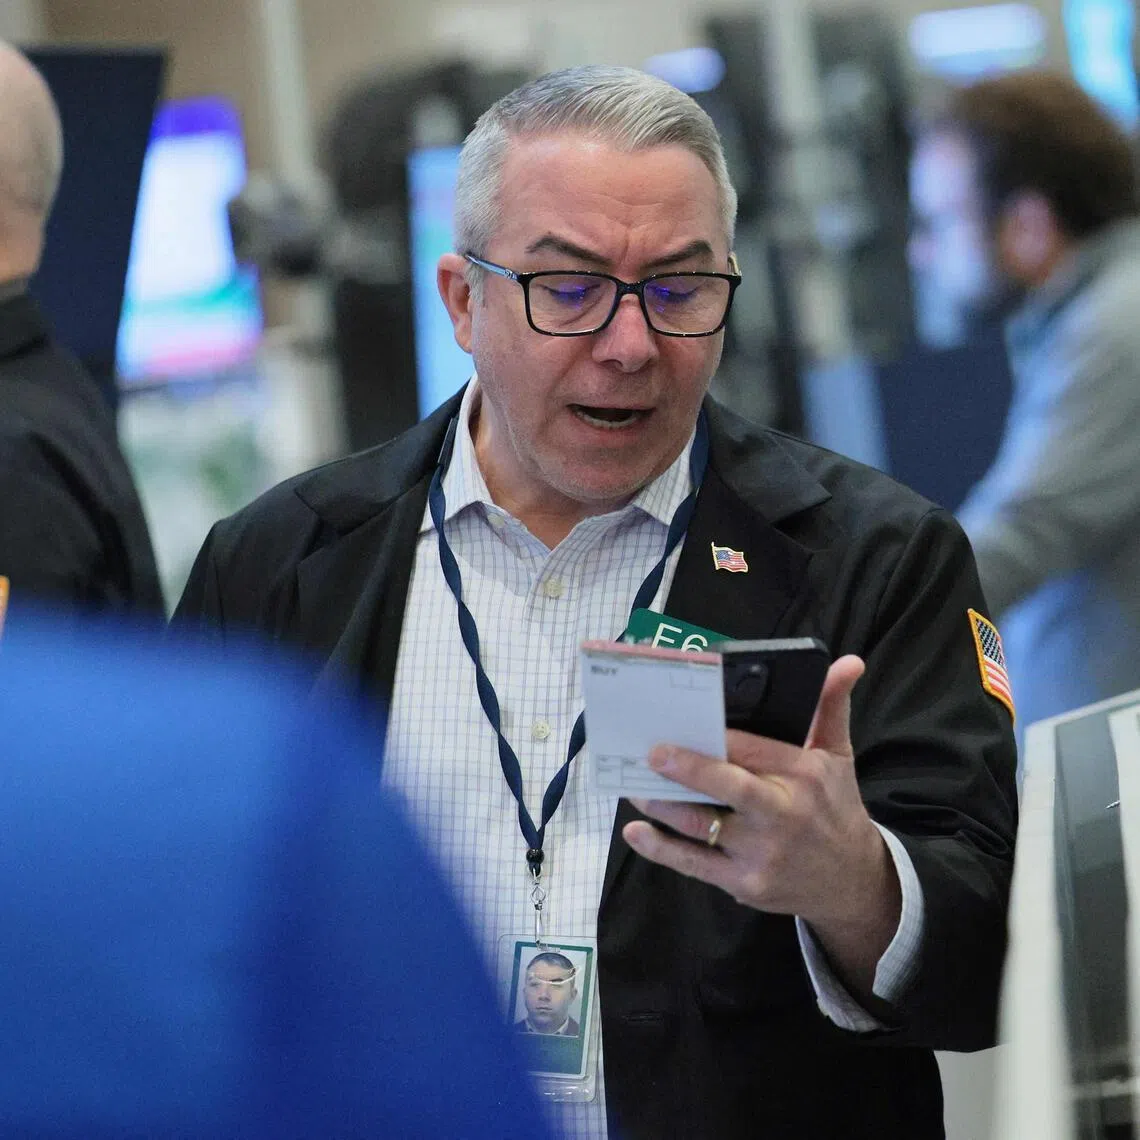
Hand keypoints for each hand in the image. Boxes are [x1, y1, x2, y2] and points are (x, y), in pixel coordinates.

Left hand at [622, 655, 900, 995]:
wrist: (851, 883)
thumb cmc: (835, 807)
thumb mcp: (838, 755)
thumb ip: (831, 706)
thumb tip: (848, 662)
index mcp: (804, 776)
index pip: (754, 750)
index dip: (717, 737)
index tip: (684, 720)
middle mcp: (783, 815)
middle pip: (730, 788)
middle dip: (689, 769)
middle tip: (652, 752)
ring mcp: (761, 853)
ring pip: (701, 826)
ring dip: (662, 805)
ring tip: (633, 783)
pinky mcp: (744, 884)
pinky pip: (694, 865)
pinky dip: (660, 850)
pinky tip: (635, 831)